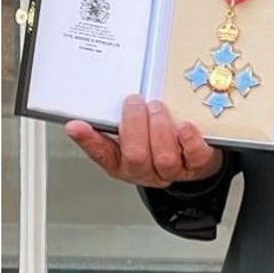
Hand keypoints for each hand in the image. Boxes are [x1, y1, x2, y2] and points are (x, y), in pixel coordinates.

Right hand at [64, 95, 221, 188]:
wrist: (193, 160)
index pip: (100, 153)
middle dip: (134, 126)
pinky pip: (194, 156)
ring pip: (164, 158)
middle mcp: (145, 170)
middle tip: (134, 102)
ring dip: (159, 129)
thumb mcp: (130, 132)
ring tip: (157, 107)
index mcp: (122, 162)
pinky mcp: (197, 164)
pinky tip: (185, 126)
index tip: (75, 125)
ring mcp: (171, 170)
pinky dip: (189, 140)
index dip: (87, 140)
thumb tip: (85, 108)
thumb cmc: (156, 141)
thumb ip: (111, 121)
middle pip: (135, 156)